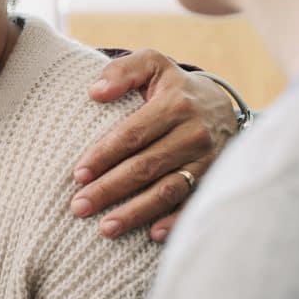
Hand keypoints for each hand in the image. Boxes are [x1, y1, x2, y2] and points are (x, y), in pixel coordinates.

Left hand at [70, 49, 237, 241]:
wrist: (221, 104)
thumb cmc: (173, 86)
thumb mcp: (152, 64)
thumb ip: (122, 70)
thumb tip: (95, 92)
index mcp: (174, 104)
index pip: (132, 134)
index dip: (103, 155)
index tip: (77, 174)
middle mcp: (194, 134)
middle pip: (145, 166)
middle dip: (110, 189)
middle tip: (79, 207)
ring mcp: (208, 160)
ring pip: (168, 190)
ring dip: (136, 212)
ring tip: (105, 228)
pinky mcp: (216, 178)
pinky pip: (194, 203)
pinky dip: (175, 221)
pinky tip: (152, 235)